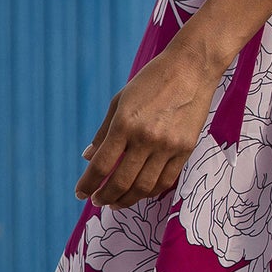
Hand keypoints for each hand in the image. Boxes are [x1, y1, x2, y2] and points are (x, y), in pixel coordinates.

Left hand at [74, 34, 223, 208]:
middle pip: (121, 181)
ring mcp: (168, 145)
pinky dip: (150, 191)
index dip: (88, 184)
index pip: (101, 165)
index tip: (81, 193)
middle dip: (105, 196)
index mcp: (125, 123)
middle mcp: (146, 138)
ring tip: (116, 202)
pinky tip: (140, 192)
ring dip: (127, 199)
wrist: (191, 68)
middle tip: (97, 201)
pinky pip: (166, 180)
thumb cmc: (151, 81)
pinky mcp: (186, 149)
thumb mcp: (120, 100)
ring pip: (144, 187)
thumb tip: (88, 157)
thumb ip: (103, 132)